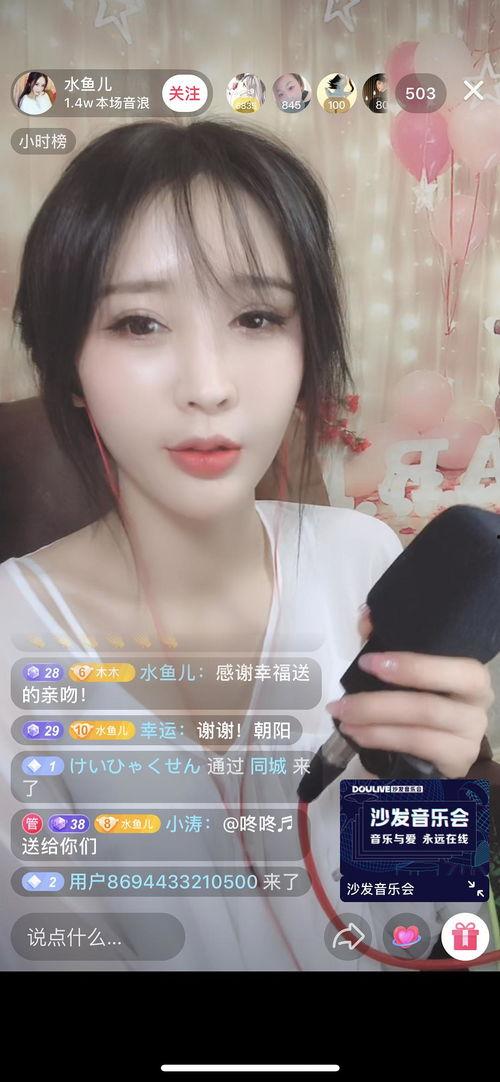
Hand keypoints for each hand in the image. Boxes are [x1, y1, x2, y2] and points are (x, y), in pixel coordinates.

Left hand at [326, 607, 494, 777]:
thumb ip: (388, 643)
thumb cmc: (421, 701)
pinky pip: (416, 747)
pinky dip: (381, 738)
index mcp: (470, 675)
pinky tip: (358, 734)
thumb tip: (366, 619)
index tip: (367, 661)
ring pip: (418, 729)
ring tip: (343, 717)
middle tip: (342, 700)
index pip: (455, 668)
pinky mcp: (457, 760)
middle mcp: (478, 705)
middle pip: (430, 705)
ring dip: (373, 722)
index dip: (412, 666)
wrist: (434, 749)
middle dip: (379, 702)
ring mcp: (470, 737)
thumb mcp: (406, 672)